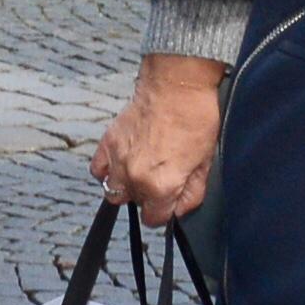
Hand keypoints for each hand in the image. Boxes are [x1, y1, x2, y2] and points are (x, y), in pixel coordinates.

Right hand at [90, 51, 224, 224]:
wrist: (177, 84)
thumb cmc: (196, 118)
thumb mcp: (206, 162)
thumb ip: (193, 193)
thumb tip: (181, 208)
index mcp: (161, 185)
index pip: (155, 219)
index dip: (165, 212)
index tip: (170, 200)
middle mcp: (135, 177)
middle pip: (135, 205)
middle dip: (148, 197)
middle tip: (162, 178)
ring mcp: (118, 160)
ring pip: (113, 191)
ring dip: (127, 187)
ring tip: (141, 172)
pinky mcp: (107, 143)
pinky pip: (98, 170)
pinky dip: (108, 171)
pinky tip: (123, 163)